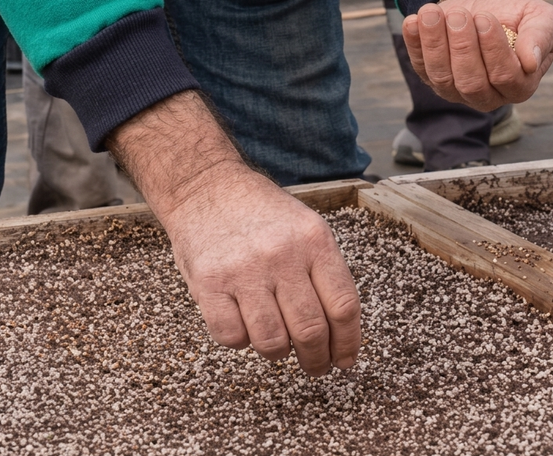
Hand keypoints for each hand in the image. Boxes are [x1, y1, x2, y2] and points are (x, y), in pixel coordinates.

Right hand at [164, 166, 360, 375]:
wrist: (205, 185)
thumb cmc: (259, 213)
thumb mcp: (305, 227)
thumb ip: (323, 272)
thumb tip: (342, 333)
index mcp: (314, 240)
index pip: (343, 306)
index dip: (347, 343)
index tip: (344, 359)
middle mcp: (281, 255)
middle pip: (310, 330)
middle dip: (316, 360)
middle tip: (314, 366)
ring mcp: (244, 269)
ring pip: (272, 342)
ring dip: (278, 353)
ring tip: (277, 344)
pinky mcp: (209, 283)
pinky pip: (232, 337)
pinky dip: (241, 342)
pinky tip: (244, 325)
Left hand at [401, 0, 552, 111]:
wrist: (486, 7)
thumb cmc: (518, 17)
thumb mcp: (541, 19)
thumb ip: (541, 37)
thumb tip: (530, 62)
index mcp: (520, 86)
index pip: (505, 77)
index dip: (493, 49)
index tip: (485, 18)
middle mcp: (487, 96)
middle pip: (471, 83)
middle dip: (462, 47)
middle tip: (460, 16)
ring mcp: (456, 91)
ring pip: (442, 77)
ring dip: (435, 44)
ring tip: (432, 13)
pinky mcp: (431, 78)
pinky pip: (419, 66)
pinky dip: (414, 43)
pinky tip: (413, 21)